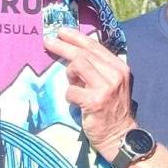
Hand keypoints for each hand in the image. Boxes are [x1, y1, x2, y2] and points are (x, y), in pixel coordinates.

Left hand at [44, 28, 134, 158]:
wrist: (119, 136)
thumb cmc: (111, 111)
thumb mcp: (111, 84)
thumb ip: (98, 69)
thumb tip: (74, 54)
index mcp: (119, 67)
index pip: (95, 46)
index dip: (76, 36)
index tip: (61, 31)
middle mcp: (115, 74)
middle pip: (83, 53)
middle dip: (63, 46)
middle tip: (47, 41)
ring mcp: (106, 87)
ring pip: (77, 65)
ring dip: (69, 74)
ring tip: (73, 85)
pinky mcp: (95, 101)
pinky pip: (71, 90)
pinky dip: (69, 96)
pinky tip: (76, 102)